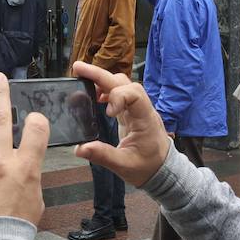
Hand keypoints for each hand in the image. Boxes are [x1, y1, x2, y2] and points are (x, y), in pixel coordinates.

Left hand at [0, 73, 48, 227]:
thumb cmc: (15, 226)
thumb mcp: (35, 197)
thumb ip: (28, 172)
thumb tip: (22, 157)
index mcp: (26, 168)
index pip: (36, 128)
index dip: (36, 119)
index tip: (33, 118)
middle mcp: (0, 162)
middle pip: (2, 116)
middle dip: (1, 91)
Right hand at [72, 61, 171, 186]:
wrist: (162, 171)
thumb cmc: (148, 167)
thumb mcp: (125, 166)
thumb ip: (103, 156)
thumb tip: (80, 149)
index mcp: (145, 119)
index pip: (134, 94)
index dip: (118, 97)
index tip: (108, 113)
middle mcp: (142, 109)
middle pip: (123, 82)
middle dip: (100, 74)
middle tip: (77, 69)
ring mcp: (137, 109)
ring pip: (121, 84)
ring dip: (102, 79)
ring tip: (82, 79)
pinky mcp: (131, 112)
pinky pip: (119, 93)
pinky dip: (105, 90)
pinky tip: (94, 96)